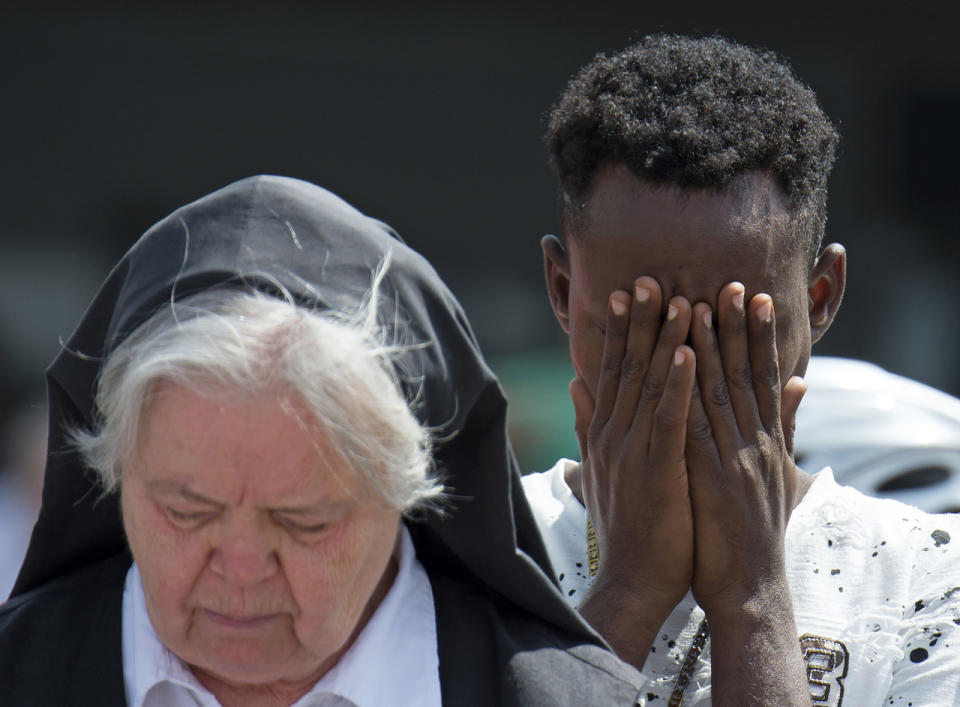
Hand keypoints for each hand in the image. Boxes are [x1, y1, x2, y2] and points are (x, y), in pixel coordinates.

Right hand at [571, 277, 697, 662]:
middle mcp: (613, 436)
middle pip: (627, 368)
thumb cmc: (626, 528)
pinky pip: (669, 420)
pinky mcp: (656, 471)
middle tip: (647, 278)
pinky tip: (688, 353)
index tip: (626, 293)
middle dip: (639, 322)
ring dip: (664, 341)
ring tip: (677, 300)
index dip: (620, 331)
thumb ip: (588, 424)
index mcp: (605, 434)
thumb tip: (576, 384)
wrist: (633, 581)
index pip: (612, 372)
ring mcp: (632, 452)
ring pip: (650, 386)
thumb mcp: (600, 470)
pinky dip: (678, 385)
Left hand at [684, 282, 806, 614]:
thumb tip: (802, 381)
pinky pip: (697, 427)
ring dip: (711, 346)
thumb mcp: (777, 474)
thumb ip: (783, 425)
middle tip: (727, 281)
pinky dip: (689, 392)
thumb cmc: (752, 533)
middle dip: (735, 326)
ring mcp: (736, 458)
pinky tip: (680, 362)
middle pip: (744, 374)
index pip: (760, 376)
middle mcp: (755, 442)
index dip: (756, 333)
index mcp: (765, 440)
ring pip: (721, 391)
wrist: (748, 588)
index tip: (749, 293)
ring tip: (700, 304)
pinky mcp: (713, 479)